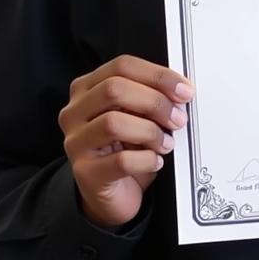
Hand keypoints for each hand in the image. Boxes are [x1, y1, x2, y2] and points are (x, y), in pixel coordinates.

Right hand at [59, 55, 192, 227]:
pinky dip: (147, 159)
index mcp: (87, 88)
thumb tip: (181, 88)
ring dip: (151, 132)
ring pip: (113, 123)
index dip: (157, 75)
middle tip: (178, 117)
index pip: (122, 66)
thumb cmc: (127, 146)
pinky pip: (121, 161)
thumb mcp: (137, 115)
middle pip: (114, 90)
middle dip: (155, 101)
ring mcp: (76, 142)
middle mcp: (74, 112)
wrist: (113, 193)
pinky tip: (155, 161)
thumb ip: (150, 96)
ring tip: (167, 142)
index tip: (184, 89)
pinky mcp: (85, 173)